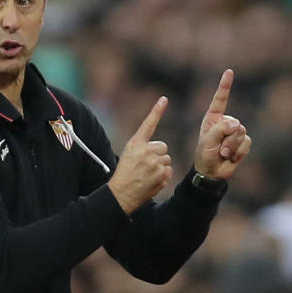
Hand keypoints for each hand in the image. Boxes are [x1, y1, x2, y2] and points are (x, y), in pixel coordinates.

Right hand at [107, 96, 172, 213]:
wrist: (122, 194)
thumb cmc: (124, 173)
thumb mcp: (128, 154)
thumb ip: (143, 147)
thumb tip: (162, 147)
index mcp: (135, 143)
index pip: (148, 124)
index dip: (157, 111)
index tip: (164, 99)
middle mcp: (146, 151)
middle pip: (163, 147)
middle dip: (157, 155)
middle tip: (145, 165)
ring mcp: (155, 163)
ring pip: (167, 159)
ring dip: (160, 166)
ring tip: (147, 174)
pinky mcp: (162, 174)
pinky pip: (169, 170)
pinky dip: (163, 176)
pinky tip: (151, 180)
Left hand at [194, 69, 250, 179]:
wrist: (212, 172)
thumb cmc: (204, 156)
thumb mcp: (207, 142)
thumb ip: (220, 130)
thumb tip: (237, 124)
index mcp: (213, 118)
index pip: (220, 99)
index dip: (225, 86)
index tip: (229, 72)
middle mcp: (225, 122)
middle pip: (234, 123)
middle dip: (226, 139)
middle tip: (217, 149)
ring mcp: (235, 132)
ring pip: (241, 133)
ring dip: (231, 147)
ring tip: (222, 154)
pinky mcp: (243, 142)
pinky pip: (246, 143)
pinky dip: (238, 152)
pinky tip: (231, 157)